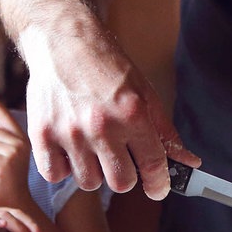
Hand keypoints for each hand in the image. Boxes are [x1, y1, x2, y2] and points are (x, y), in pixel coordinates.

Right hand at [19, 27, 198, 200]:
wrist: (64, 42)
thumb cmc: (106, 66)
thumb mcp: (145, 93)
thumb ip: (165, 132)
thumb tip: (189, 162)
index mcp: (132, 115)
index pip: (153, 165)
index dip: (159, 184)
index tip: (157, 188)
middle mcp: (101, 127)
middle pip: (121, 183)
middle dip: (126, 176)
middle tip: (120, 160)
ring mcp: (69, 133)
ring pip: (88, 182)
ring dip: (93, 172)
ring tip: (92, 149)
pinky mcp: (42, 134)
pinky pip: (56, 174)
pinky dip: (63, 168)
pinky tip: (69, 150)